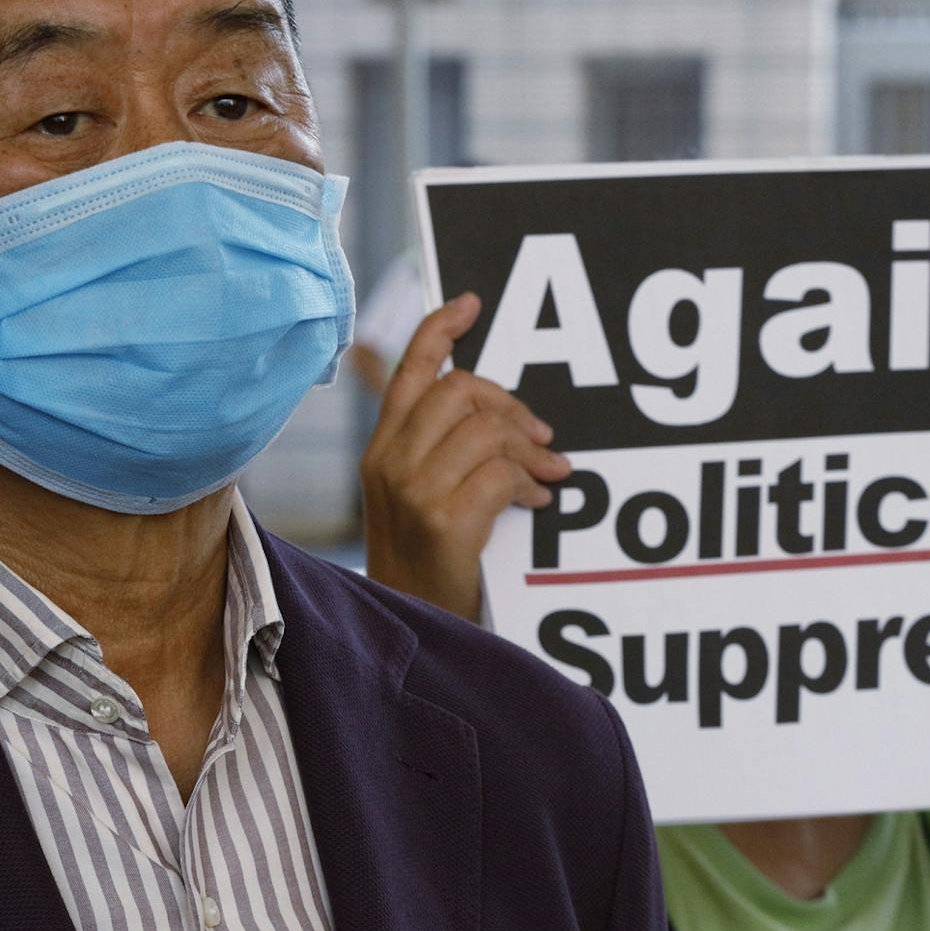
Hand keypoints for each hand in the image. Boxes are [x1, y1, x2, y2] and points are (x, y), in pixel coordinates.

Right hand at [361, 293, 571, 620]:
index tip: (471, 303)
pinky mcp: (442, 520)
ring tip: (549, 471)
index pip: (409, 370)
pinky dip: (530, 482)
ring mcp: (412, 490)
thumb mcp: (414, 497)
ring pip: (486, 428)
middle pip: (460, 389)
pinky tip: (538, 501)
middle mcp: (388, 461)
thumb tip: (498, 414)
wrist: (410, 627)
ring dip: (531, 447)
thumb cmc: (423, 563)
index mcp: (380, 448)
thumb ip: (439, 449)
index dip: (439, 329)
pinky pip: (501, 472)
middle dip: (512, 404)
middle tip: (541, 434)